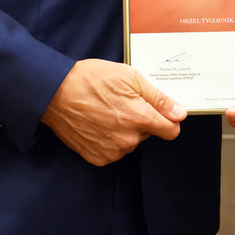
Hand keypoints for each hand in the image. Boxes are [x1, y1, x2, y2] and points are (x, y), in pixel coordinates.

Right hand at [42, 58, 186, 165]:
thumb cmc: (90, 79)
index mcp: (140, 118)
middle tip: (122, 103)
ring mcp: (112, 151)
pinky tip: (98, 124)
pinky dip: (110, 140)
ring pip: (131, 142)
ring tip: (106, 111)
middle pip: (149, 134)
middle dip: (141, 120)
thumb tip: (180, 113)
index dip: (168, 119)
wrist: (54, 93)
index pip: (171, 131)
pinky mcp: (97, 157)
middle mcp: (128, 139)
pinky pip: (114, 151)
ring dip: (125, 130)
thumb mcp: (129, 77)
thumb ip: (159, 98)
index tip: (160, 112)